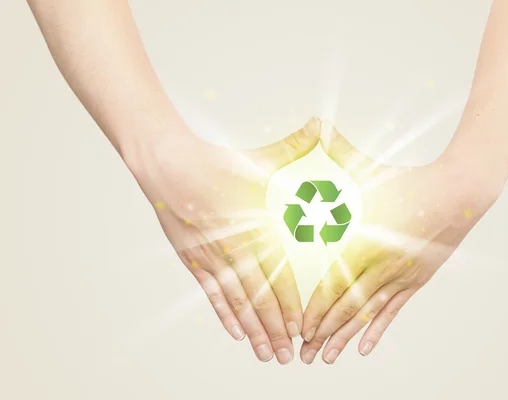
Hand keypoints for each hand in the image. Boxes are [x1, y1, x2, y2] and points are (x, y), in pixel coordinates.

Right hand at [129, 118, 320, 363]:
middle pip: (258, 299)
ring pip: (236, 303)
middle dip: (275, 329)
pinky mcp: (192, 259)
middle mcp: (234, 250)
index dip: (291, 305)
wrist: (168, 165)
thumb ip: (294, 146)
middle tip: (289, 355)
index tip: (305, 328)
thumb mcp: (259, 156)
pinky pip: (211, 293)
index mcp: (254, 229)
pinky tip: (234, 332)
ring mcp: (210, 258)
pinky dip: (224, 315)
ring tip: (265, 353)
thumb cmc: (217, 162)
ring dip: (252, 330)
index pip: (277, 277)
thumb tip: (321, 124)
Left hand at [300, 126, 503, 363]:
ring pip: (366, 316)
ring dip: (343, 339)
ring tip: (325, 360)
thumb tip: (317, 123)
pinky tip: (362, 349)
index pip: (332, 286)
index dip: (313, 310)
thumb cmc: (410, 179)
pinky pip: (391, 312)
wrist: (458, 191)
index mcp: (364, 243)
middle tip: (300, 357)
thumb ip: (339, 150)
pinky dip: (376, 331)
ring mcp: (400, 277)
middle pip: (345, 309)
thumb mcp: (371, 167)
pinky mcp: (415, 280)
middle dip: (321, 334)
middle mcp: (380, 267)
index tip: (296, 329)